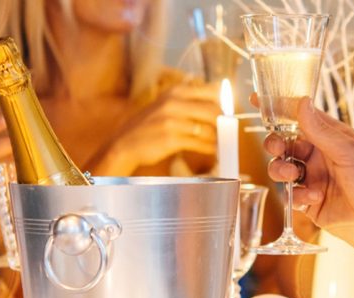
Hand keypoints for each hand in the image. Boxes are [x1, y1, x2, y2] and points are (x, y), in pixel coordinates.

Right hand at [102, 83, 220, 172]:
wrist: (125, 143)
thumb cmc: (149, 126)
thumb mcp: (166, 105)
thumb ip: (189, 103)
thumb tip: (219, 107)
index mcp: (175, 91)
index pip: (212, 92)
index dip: (225, 104)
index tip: (229, 113)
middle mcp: (173, 103)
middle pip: (213, 110)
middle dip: (224, 123)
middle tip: (228, 131)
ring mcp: (172, 121)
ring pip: (208, 129)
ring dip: (218, 138)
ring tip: (221, 143)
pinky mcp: (171, 139)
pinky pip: (200, 144)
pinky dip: (210, 148)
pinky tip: (212, 151)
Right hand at [260, 96, 353, 248]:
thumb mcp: (348, 152)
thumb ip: (321, 130)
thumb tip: (301, 102)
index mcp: (331, 137)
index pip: (301, 117)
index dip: (279, 108)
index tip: (257, 99)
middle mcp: (319, 155)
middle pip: (284, 143)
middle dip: (275, 144)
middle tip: (278, 148)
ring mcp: (314, 178)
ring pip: (282, 168)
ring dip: (282, 169)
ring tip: (295, 176)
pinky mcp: (309, 201)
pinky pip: (291, 194)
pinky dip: (298, 195)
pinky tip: (315, 198)